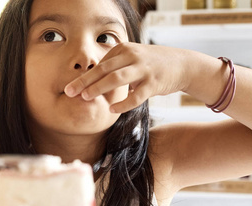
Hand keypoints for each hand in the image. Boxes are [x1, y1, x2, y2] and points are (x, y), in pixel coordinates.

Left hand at [64, 43, 189, 112]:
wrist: (182, 64)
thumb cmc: (151, 65)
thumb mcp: (131, 59)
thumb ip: (113, 68)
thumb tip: (91, 84)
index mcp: (123, 50)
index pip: (99, 65)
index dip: (83, 78)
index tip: (69, 89)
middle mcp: (132, 56)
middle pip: (103, 70)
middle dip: (84, 82)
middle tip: (69, 92)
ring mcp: (143, 69)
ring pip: (116, 78)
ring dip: (98, 88)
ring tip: (85, 98)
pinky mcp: (154, 82)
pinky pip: (136, 95)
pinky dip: (123, 103)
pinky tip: (112, 110)